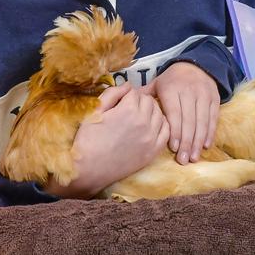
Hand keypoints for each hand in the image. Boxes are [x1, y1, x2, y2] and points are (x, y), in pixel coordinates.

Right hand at [44, 84, 168, 198]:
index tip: (121, 101)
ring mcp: (151, 137)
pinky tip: (151, 126)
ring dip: (151, 111)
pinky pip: (166, 132)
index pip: (135, 92)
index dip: (127, 94)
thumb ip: (112, 94)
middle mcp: (144, 121)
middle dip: (140, 101)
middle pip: (149, 101)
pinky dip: (161, 125)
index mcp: (128, 109)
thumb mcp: (95, 110)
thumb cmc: (88, 139)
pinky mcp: (153, 151)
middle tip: (129, 108)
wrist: (90, 169)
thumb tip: (128, 85)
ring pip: (160, 114)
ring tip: (140, 116)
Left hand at [146, 62, 219, 164]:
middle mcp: (189, 91)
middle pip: (189, 120)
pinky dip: (210, 133)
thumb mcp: (157, 83)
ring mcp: (203, 94)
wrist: (196, 66)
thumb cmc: (172, 80)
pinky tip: (205, 146)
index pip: (174, 113)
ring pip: (202, 121)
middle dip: (186, 142)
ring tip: (193, 157)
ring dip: (198, 141)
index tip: (173, 148)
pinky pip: (213, 118)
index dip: (174, 131)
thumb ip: (145, 96)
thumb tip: (128, 104)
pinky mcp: (215, 98)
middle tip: (183, 160)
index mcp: (171, 88)